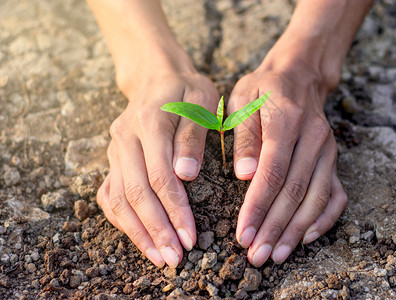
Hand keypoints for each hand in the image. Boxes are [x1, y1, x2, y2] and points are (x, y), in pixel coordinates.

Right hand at [97, 72, 218, 267]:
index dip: (174, 209)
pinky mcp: (113, 159)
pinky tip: (139, 237)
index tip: (190, 237)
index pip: (160, 175)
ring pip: (117, 197)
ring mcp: (115, 150)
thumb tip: (186, 174)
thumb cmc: (187, 91)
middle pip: (136, 192)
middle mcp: (125, 138)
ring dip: (137, 231)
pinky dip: (121, 219)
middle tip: (174, 257)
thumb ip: (193, 137)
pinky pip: (109, 194)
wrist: (157, 77)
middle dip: (156, 229)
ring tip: (158, 256)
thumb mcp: (202, 102)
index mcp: (149, 122)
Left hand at [228, 62, 347, 266]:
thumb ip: (244, 136)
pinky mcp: (333, 159)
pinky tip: (307, 237)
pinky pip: (336, 194)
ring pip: (315, 197)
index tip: (243, 233)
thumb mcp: (243, 100)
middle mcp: (313, 137)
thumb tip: (244, 175)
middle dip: (274, 227)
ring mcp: (327, 150)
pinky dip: (324, 218)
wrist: (299, 76)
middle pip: (294, 191)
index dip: (258, 206)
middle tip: (256, 255)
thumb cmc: (263, 89)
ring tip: (277, 254)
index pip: (272, 172)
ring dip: (296, 230)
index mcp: (286, 120)